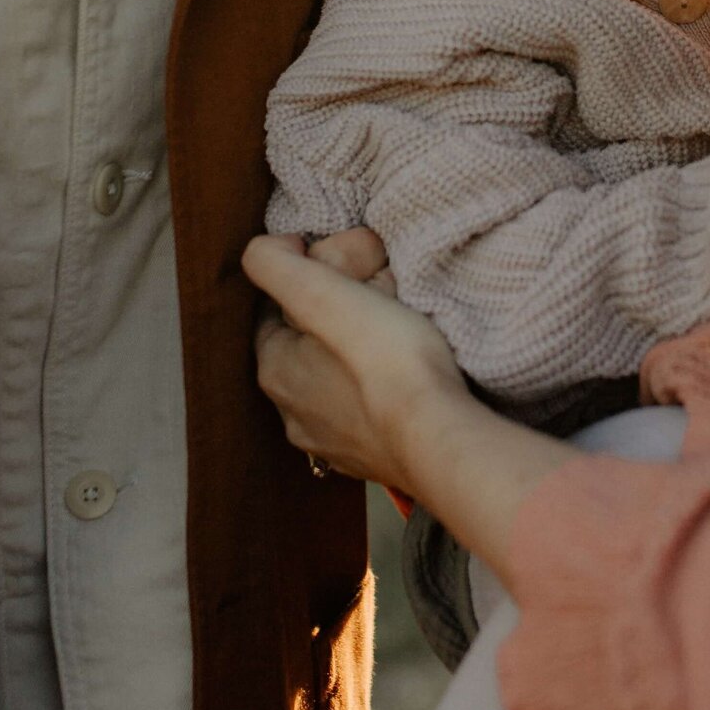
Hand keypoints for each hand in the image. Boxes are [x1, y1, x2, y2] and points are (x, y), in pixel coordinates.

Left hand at [246, 232, 465, 490]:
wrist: (439, 438)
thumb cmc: (384, 361)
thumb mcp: (320, 292)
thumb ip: (275, 264)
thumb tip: (270, 249)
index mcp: (275, 371)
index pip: (274, 312)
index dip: (305, 282)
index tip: (341, 270)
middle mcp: (293, 414)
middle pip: (307, 347)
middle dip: (332, 319)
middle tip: (373, 295)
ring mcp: (333, 444)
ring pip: (335, 382)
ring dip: (355, 357)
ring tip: (392, 334)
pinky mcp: (371, 460)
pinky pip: (366, 412)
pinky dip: (378, 392)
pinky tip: (403, 379)